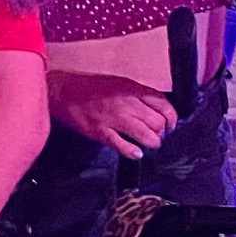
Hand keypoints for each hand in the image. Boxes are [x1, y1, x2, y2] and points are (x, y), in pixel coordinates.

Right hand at [49, 72, 176, 158]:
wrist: (64, 90)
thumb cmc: (92, 87)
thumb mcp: (120, 83)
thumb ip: (138, 94)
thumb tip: (157, 108)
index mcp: (132, 88)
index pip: (163, 104)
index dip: (172, 118)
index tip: (171, 125)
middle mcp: (126, 103)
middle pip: (157, 122)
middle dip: (162, 132)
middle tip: (158, 135)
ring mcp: (113, 118)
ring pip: (145, 134)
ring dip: (152, 142)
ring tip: (150, 144)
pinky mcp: (101, 131)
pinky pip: (122, 145)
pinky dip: (133, 151)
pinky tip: (136, 153)